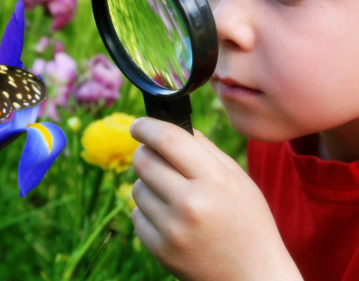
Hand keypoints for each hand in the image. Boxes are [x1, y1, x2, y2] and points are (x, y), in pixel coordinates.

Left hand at [130, 117, 302, 280]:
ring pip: (137, 187)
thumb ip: (204, 147)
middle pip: (144, 160)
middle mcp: (190, 204)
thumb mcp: (237, 177)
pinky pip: (136, 214)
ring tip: (171, 192)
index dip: (147, 126)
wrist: (253, 278)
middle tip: (155, 155)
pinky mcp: (160, 250)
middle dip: (145, 152)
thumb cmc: (248, 220)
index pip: (167, 139)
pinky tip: (170, 216)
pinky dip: (148, 210)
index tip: (139, 124)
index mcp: (213, 180)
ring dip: (148, 183)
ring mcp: (173, 230)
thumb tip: (170, 125)